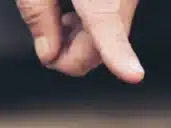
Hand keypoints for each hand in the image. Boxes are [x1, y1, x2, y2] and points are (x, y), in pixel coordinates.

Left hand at [16, 0, 142, 81]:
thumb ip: (37, 15)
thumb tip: (47, 49)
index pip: (110, 29)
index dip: (121, 55)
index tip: (133, 74)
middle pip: (105, 42)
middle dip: (72, 54)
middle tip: (45, 44)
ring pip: (112, 32)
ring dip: (82, 39)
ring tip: (58, 19)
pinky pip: (115, 16)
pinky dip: (93, 24)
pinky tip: (75, 10)